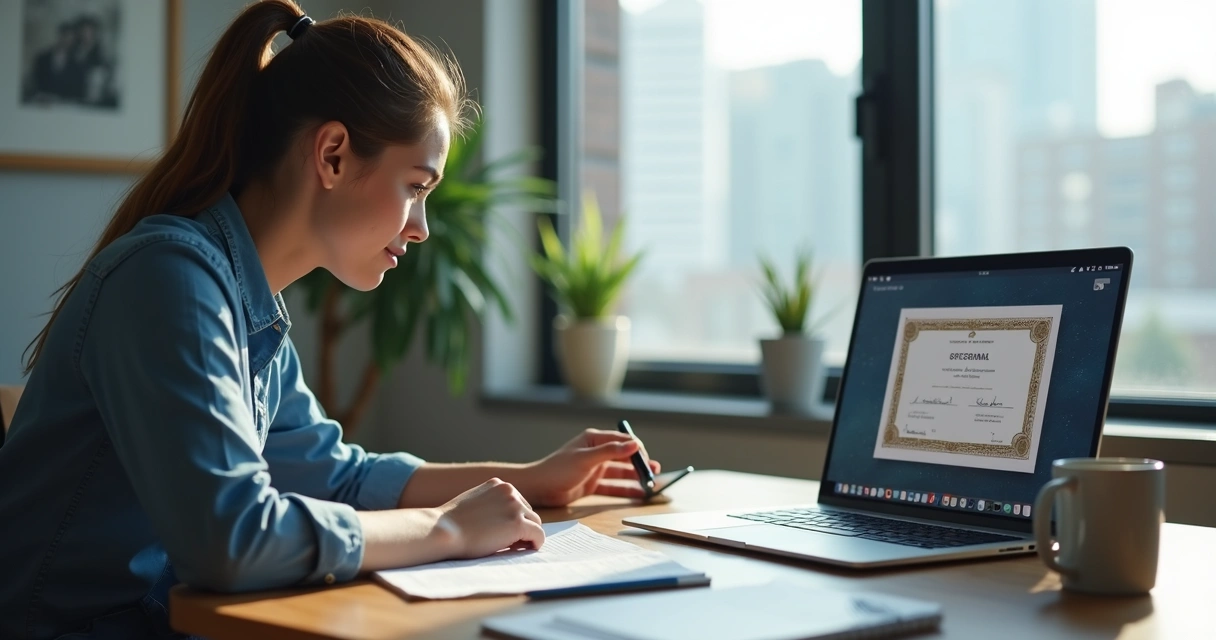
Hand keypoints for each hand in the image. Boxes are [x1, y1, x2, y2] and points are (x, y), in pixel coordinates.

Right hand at [434, 478, 545, 557]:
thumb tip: (505, 519)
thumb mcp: (473, 503)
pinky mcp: (518, 524)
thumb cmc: (451, 523)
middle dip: (522, 527)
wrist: (442, 531)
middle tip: (510, 544)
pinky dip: (535, 544)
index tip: (504, 532)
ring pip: (535, 523)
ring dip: (527, 536)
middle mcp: (509, 490)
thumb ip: (490, 505)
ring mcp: (515, 506)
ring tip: (512, 548)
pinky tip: (524, 551)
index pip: (517, 501)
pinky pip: (538, 535)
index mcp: (497, 484)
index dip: (513, 519)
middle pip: (529, 512)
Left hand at [521, 428, 661, 506]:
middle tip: (653, 473)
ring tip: (650, 484)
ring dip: (635, 477)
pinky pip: (613, 486)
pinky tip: (638, 494)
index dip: (637, 450)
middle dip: (640, 464)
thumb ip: (610, 452)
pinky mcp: (592, 484)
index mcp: (594, 439)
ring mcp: (594, 468)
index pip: (622, 440)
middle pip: (624, 457)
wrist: (538, 488)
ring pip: (621, 472)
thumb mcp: (585, 459)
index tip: (648, 461)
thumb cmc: (557, 469)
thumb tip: (634, 445)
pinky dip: (626, 490)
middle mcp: (596, 452)